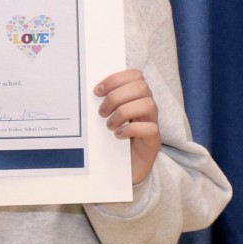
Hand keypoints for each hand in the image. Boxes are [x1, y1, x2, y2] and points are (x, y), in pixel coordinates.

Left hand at [95, 69, 160, 184]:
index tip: (97, 91)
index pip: (135, 75)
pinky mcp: (154, 140)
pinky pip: (150, 128)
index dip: (115, 79)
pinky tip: (117, 135)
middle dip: (117, 97)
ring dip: (123, 113)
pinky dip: (130, 129)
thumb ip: (101, 103)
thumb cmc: (110, 139)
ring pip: (148, 104)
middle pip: (141, 87)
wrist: (120, 168)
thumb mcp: (104, 117)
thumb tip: (88, 92)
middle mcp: (147, 107)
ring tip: (109, 125)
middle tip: (101, 112)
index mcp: (135, 96)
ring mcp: (152, 123)